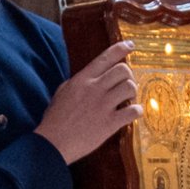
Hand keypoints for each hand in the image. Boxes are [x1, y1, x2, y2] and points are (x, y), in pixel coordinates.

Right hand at [37, 40, 140, 163]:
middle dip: (128, 76)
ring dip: (132, 92)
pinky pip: (133, 111)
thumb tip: (90, 76)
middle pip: (123, 70)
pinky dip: (136, 111)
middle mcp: (94, 89)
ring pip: (130, 87)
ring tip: (127, 99)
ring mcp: (103, 105)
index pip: (106, 57)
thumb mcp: (62, 93)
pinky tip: (132, 113)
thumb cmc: (55, 119)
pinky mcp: (110, 123)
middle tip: (125, 85)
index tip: (130, 45)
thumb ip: (78, 82)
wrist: (53, 143)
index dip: (121, 48)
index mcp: (82, 80)